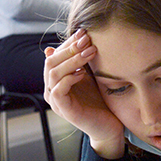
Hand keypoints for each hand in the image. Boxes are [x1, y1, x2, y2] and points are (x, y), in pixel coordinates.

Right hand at [43, 30, 124, 158]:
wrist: (109, 127)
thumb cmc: (101, 102)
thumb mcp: (91, 77)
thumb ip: (82, 62)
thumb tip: (77, 38)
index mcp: (56, 80)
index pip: (55, 55)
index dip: (68, 43)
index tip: (84, 33)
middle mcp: (51, 89)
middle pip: (52, 62)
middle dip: (70, 49)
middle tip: (87, 40)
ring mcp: (55, 100)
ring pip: (54, 73)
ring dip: (72, 60)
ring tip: (90, 52)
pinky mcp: (62, 109)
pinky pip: (58, 90)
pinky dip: (69, 79)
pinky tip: (83, 73)